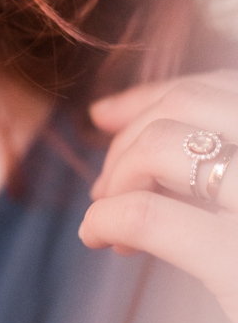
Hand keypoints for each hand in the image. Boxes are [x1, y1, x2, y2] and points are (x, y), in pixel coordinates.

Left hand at [79, 70, 237, 322]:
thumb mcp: (235, 202)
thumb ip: (202, 160)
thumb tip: (105, 113)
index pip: (224, 85)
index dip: (154, 95)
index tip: (107, 118)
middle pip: (188, 105)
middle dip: (130, 136)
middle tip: (107, 186)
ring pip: (165, 145)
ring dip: (119, 174)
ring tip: (110, 214)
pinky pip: (148, 215)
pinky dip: (108, 217)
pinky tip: (99, 238)